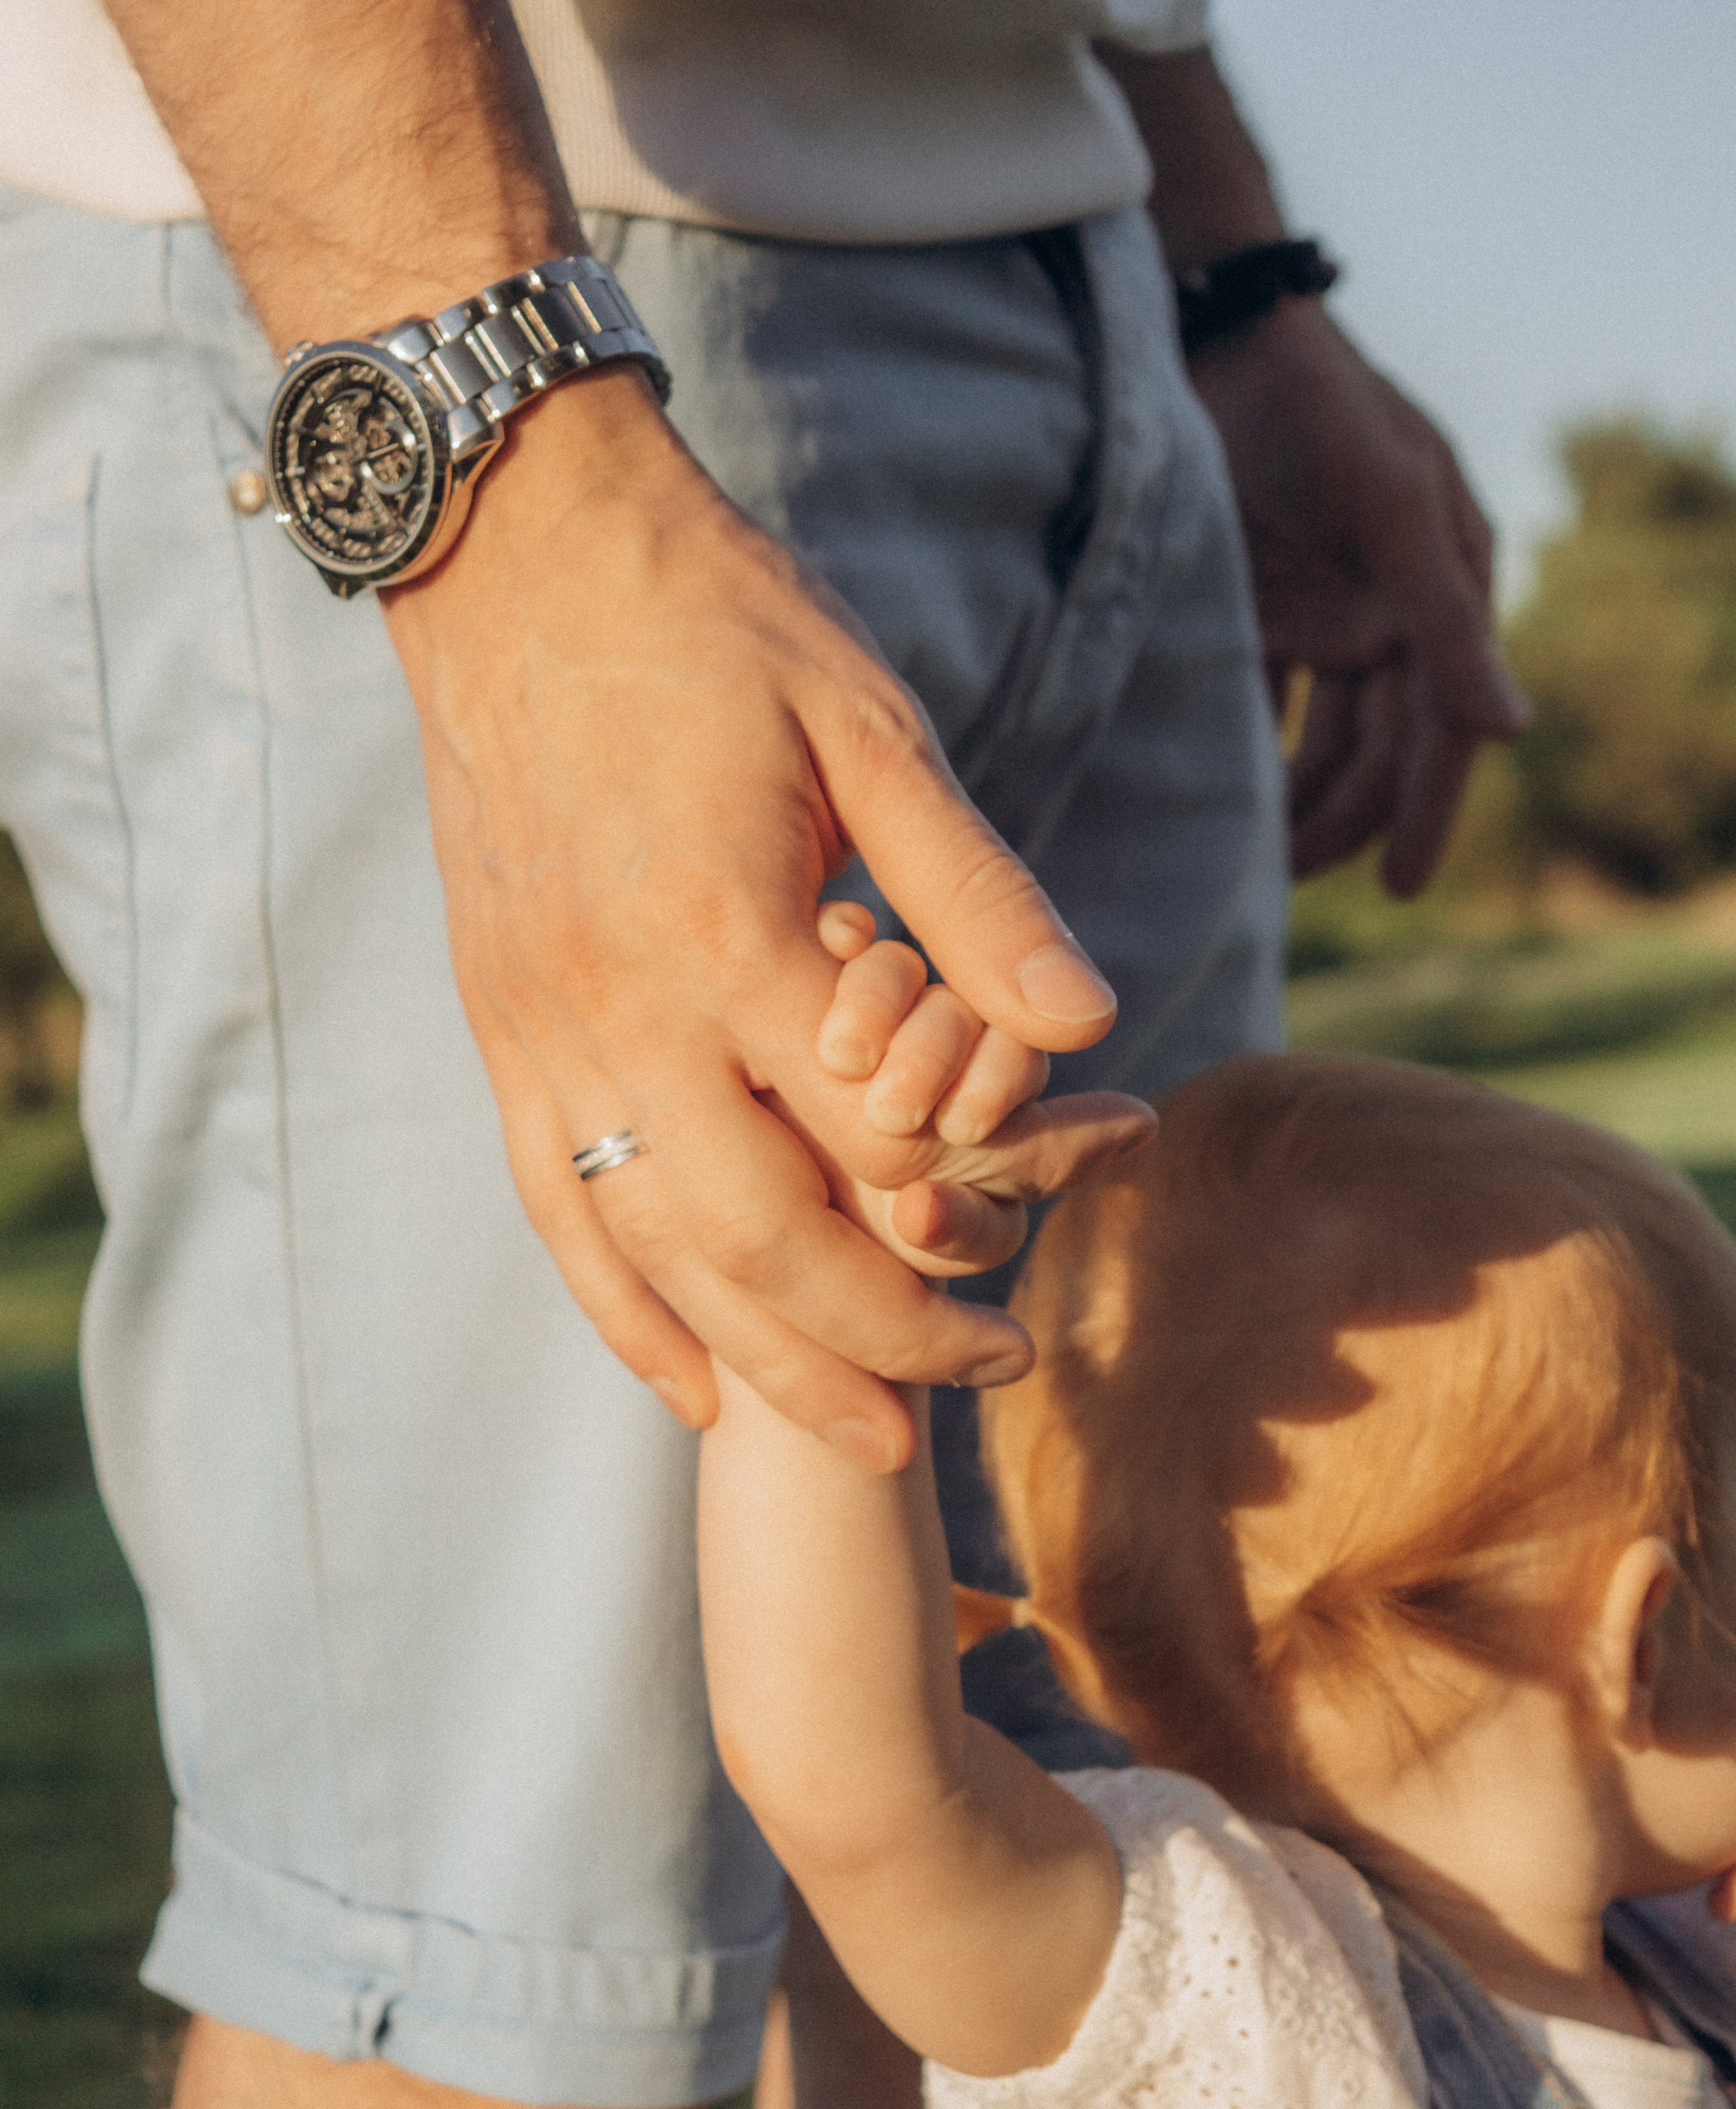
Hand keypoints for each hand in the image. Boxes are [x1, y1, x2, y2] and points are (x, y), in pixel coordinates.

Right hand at [386, 373, 1121, 1467]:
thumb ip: (975, 894)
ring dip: (753, 1363)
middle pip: (752, 1240)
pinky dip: (618, 1309)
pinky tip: (680, 1380)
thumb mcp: (871, 728)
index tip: (1025, 1285)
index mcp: (722, 931)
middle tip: (961, 1405)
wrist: (515, 548)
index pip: (857, 1143)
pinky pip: (553, 1205)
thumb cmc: (716, 623)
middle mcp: (618, 1007)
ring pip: (646, 1250)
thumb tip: (1089, 1022)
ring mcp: (542, 1026)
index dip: (951, 1230)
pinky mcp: (499, 1023)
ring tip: (855, 1440)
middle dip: (868, 1346)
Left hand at [1191, 300, 1530, 897]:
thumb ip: (1442, 619)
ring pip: (1317, 742)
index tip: (1403, 887)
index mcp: (1441, 594)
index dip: (1427, 809)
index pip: (1440, 725)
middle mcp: (1388, 617)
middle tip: (1284, 889)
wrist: (1220, 336)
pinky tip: (1209, 803)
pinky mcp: (1258, 613)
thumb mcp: (1388, 505)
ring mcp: (1323, 619)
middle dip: (1341, 821)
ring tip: (1245, 865)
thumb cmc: (1319, 409)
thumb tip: (1510, 732)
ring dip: (1290, 801)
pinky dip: (1242, 755)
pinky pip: (1257, 708)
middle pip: (1374, 751)